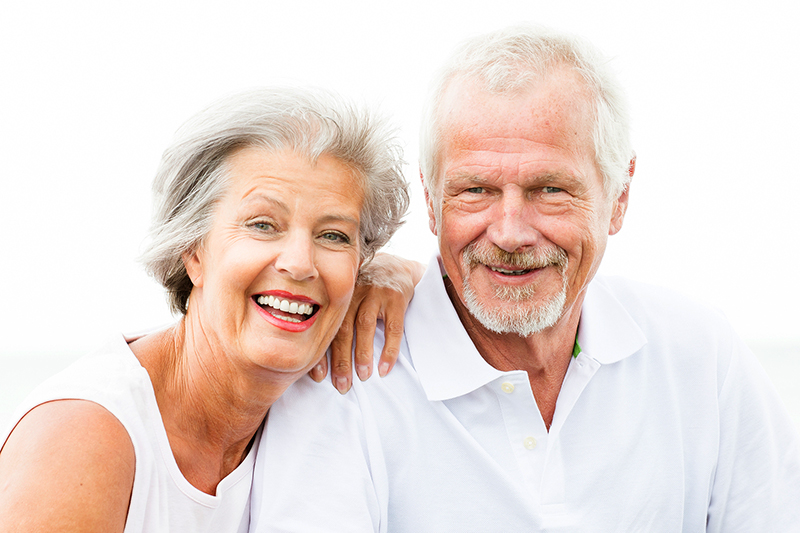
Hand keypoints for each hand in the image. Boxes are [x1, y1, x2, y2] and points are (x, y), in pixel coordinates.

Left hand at [308, 254, 424, 393]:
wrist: (395, 267)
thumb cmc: (365, 291)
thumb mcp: (348, 299)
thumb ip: (336, 319)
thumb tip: (317, 357)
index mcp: (338, 297)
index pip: (327, 329)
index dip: (322, 353)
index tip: (319, 377)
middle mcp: (354, 293)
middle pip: (344, 329)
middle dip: (341, 359)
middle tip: (341, 384)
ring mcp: (375, 294)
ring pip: (365, 327)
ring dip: (363, 354)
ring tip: (362, 376)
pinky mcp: (396, 298)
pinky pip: (394, 328)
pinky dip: (389, 350)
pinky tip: (385, 368)